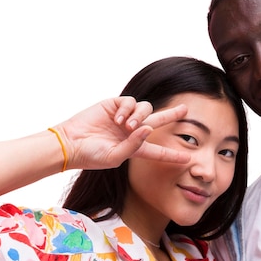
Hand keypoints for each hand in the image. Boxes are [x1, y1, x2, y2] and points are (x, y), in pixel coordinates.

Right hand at [52, 97, 189, 170]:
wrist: (71, 143)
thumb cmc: (92, 156)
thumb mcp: (115, 157)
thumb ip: (134, 145)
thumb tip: (148, 128)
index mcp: (135, 148)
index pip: (158, 151)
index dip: (173, 154)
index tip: (189, 158)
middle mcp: (132, 131)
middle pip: (158, 121)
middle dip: (172, 115)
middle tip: (185, 110)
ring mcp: (124, 117)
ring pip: (146, 109)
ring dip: (139, 116)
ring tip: (127, 126)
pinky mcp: (114, 105)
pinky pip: (130, 102)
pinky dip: (127, 109)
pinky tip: (117, 119)